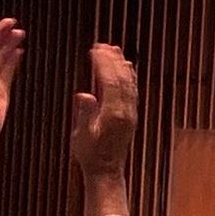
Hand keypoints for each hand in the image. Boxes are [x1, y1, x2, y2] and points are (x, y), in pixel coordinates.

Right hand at [71, 44, 137, 177]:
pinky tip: (126, 68)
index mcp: (113, 114)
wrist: (106, 171)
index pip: (110, 82)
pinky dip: (129, 77)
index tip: (95, 49)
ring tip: (115, 50)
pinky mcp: (131, 116)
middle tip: (104, 45)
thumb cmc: (91, 154)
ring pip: (129, 84)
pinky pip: (132, 91)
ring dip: (122, 66)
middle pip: (122, 79)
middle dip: (113, 60)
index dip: (104, 64)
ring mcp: (131, 113)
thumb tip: (84, 94)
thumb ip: (84, 113)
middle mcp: (126, 111)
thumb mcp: (82, 135)